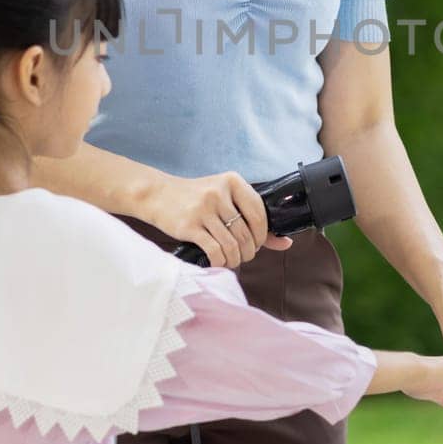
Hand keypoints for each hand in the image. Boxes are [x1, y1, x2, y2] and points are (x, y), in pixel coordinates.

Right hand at [143, 172, 294, 268]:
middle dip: (249, 251)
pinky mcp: (189, 226)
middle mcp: (219, 193)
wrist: (157, 195)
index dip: (263, 235)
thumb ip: (253, 218)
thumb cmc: (195, 198)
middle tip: (243, 255)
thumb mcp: (224, 199)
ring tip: (231, 260)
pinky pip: (215, 251)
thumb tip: (285, 242)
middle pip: (246, 233)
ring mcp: (203, 209)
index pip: (260, 214)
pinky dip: (220, 262)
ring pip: (232, 245)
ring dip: (235, 259)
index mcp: (232, 181)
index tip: (257, 242)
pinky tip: (218, 261)